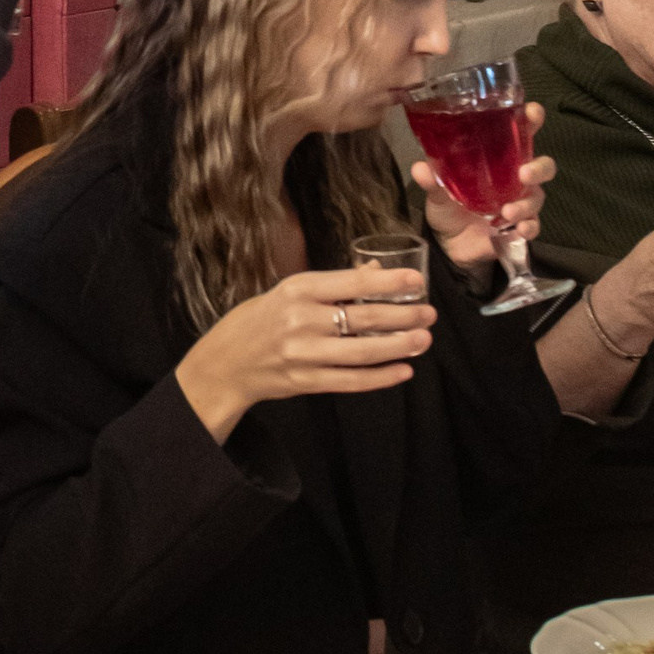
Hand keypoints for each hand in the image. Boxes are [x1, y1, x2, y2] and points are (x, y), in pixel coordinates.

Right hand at [175, 263, 435, 443]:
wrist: (225, 363)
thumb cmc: (260, 320)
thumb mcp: (289, 292)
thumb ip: (332, 285)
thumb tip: (375, 271)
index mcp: (297, 290)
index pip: (351, 283)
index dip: (389, 283)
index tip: (417, 282)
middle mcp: (300, 321)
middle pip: (364, 319)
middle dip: (404, 317)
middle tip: (429, 314)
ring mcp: (303, 354)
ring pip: (363, 352)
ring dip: (399, 347)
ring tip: (423, 340)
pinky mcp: (305, 382)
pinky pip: (351, 381)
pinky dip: (381, 377)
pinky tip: (403, 370)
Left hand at [413, 100, 552, 274]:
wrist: (448, 244)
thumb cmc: (448, 206)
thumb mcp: (437, 191)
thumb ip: (433, 180)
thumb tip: (420, 168)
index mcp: (499, 160)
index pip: (521, 134)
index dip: (532, 121)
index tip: (533, 112)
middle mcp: (514, 178)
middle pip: (542, 166)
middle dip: (538, 168)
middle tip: (524, 173)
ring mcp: (520, 202)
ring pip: (537, 196)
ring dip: (526, 203)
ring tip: (508, 211)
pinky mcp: (519, 226)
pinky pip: (533, 225)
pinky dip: (529, 226)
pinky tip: (520, 229)